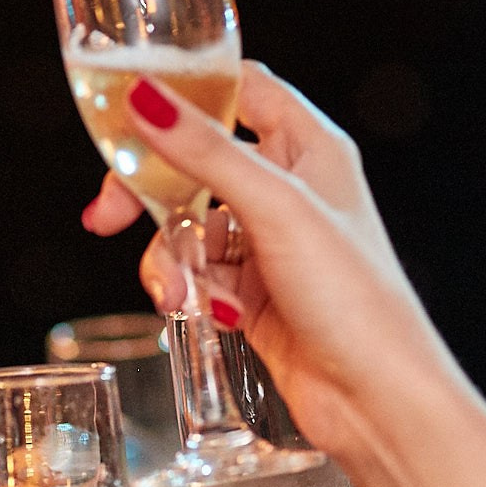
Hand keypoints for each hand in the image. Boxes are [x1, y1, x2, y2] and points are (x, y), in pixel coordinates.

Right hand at [81, 62, 457, 464]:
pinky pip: (198, 275)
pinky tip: (209, 315)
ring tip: (180, 296)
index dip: (186, 92)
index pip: (240, 89)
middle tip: (110, 216)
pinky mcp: (253, 293)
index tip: (130, 110)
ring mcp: (269, 244)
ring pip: (189, 227)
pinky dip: (191, 293)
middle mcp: (289, 189)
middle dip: (150, 193)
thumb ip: (204, 152)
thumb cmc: (354, 298)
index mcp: (309, 148)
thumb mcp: (274, 209)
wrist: (375, 398)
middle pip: (196, 163)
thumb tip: (145, 100)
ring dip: (171, 261)